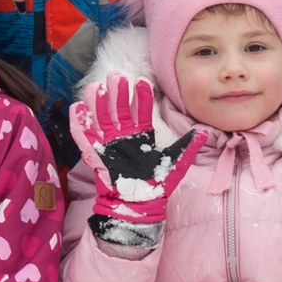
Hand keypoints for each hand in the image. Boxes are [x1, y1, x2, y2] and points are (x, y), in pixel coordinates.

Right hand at [74, 77, 203, 244]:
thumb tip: (205, 131)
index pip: (142, 111)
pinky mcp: (97, 155)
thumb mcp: (174, 163)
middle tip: (116, 76)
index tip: (142, 81)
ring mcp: (109, 144)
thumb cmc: (156, 185)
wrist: (138, 206)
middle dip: (117, 93)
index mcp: (142, 135)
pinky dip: (80, 124)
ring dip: (97, 103)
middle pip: (119, 110)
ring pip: (101, 119)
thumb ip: (187, 147)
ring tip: (94, 87)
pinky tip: (77, 109)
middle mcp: (124, 136)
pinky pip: (86, 138)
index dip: (141, 96)